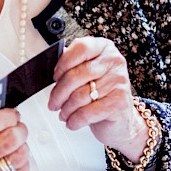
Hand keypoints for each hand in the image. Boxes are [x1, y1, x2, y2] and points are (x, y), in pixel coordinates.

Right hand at [0, 99, 27, 170]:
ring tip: (13, 147)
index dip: (7, 115)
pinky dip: (21, 163)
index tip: (12, 114)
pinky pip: (23, 170)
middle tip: (16, 129)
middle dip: (20, 129)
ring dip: (22, 146)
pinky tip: (10, 162)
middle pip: (11, 137)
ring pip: (21, 153)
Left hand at [49, 37, 147, 162]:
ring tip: (63, 113)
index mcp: (104, 48)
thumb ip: (72, 66)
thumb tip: (49, 66)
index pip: (80, 48)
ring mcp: (118, 82)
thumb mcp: (87, 75)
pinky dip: (75, 120)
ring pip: (80, 96)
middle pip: (76, 75)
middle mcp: (114, 62)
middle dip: (59, 92)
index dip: (63, 63)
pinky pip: (87, 113)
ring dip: (66, 109)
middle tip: (53, 102)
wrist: (120, 119)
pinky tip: (72, 122)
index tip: (55, 76)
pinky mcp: (118, 103)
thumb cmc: (100, 94)